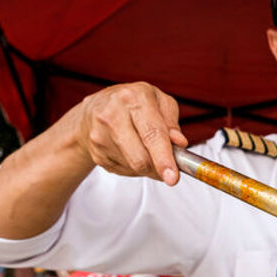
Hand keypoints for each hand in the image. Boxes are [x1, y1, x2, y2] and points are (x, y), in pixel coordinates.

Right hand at [74, 82, 188, 184]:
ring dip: (148, 166)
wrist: (96, 108)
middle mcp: (113, 115)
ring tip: (145, 148)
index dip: (164, 159)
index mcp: (134, 99)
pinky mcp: (96, 153)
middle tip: (168, 164)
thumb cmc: (133, 103)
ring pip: (134, 168)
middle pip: (141, 159)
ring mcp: (100, 136)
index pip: (152, 134)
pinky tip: (132, 151)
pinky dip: (134, 167)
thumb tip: (179, 143)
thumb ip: (172, 123)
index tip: (172, 178)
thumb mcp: (160, 102)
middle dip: (158, 167)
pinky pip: (124, 171)